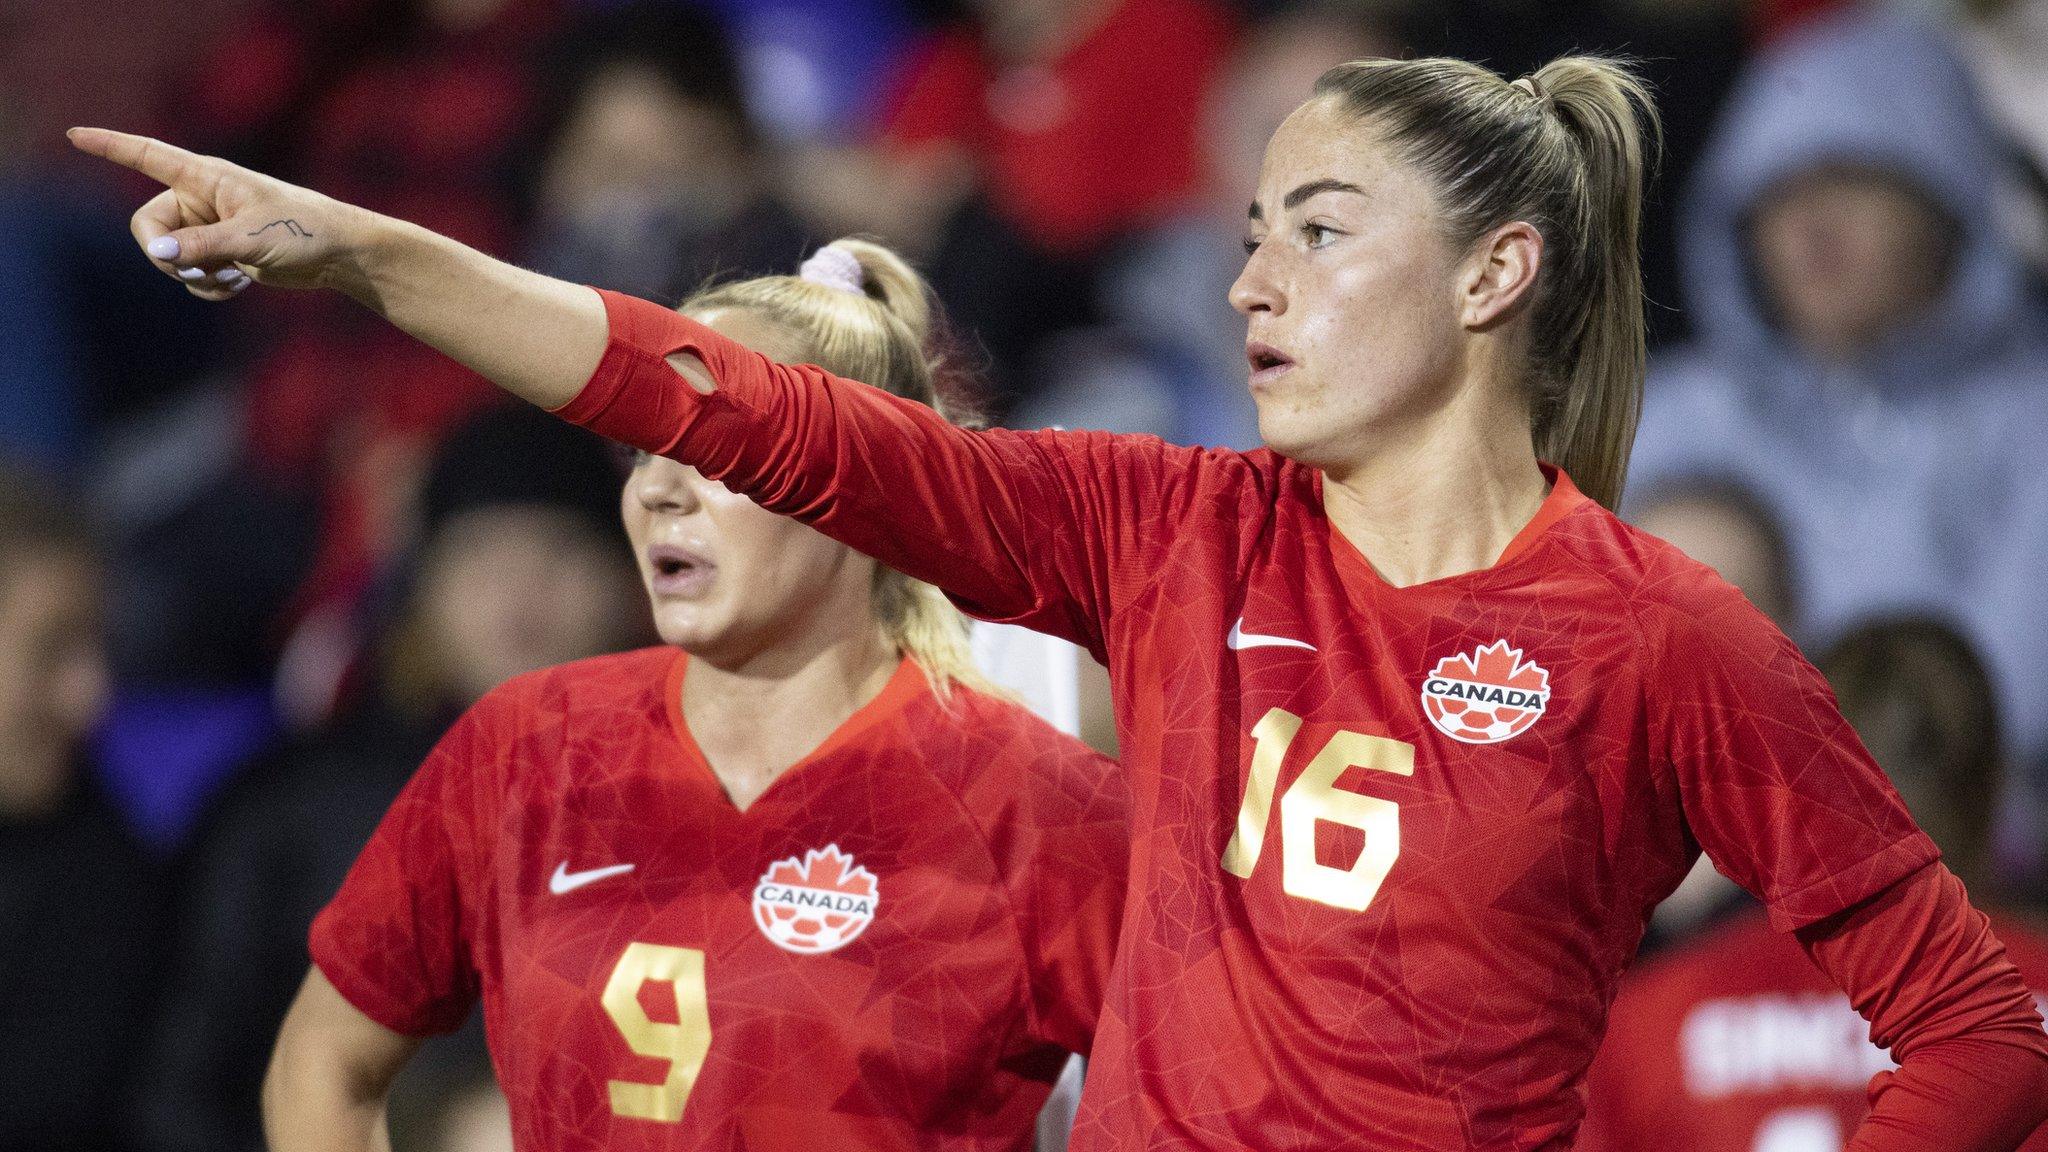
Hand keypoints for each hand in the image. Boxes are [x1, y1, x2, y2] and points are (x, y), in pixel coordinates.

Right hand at [67, 127, 377, 299]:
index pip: (148, 156)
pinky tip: (238, 285)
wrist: (340, 255)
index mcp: (206, 178)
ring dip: (193, 275)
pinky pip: (192, 276)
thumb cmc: (304, 231)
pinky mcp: (222, 255)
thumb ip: (203, 246)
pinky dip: (208, 286)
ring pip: (170, 257)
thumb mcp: (251, 238)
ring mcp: (209, 229)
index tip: (74, 135)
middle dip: (165, 255)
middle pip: (149, 227)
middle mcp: (201, 200)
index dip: (110, 146)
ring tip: (230, 276)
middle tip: (192, 268)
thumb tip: (162, 254)